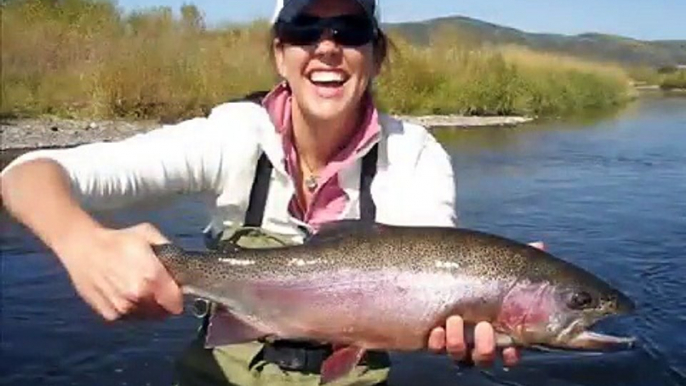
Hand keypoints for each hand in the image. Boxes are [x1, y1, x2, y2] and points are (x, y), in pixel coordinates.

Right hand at [56, 222, 183, 320]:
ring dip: (148, 306)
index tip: (174, 288)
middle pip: (164, 311)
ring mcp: (123, 309)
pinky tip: (124, 292)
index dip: (178, 295)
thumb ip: (169, 250)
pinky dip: (132, 309)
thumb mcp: (148, 234)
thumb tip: (180, 265)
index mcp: (151, 277)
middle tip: (156, 286)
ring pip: (147, 316)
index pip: (176, 302)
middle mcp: (138, 297)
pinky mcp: (110, 315)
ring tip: (139, 288)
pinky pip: (130, 317)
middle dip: (164, 301)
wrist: (82, 248)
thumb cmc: (117, 240)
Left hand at [428, 241, 546, 366]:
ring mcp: (453, 338)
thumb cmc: (471, 267)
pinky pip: (435, 348)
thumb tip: (540, 244)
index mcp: (496, 326)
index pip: (509, 352)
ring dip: (458, 342)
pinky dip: (437, 342)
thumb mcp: (495, 263)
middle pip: (484, 356)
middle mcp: (475, 338)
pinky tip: (436, 329)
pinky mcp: (433, 337)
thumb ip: (519, 258)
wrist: (434, 266)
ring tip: (454, 319)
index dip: (512, 355)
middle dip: (486, 347)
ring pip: (459, 355)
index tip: (512, 348)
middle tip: (484, 326)